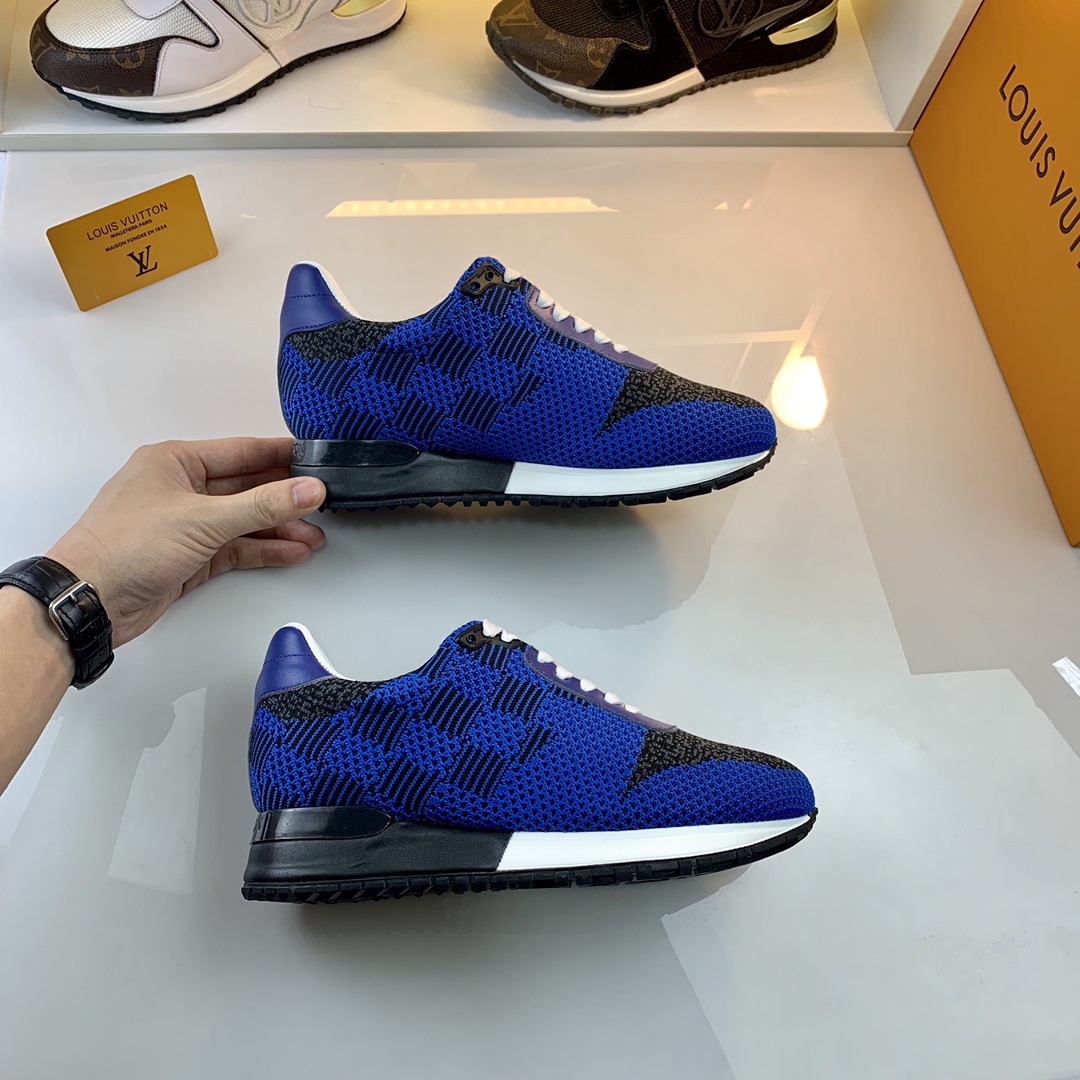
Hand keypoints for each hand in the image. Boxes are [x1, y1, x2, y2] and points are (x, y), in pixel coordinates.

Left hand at [46, 438, 325, 646]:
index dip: (281, 455)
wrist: (88, 601)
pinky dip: (263, 550)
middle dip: (285, 498)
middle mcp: (180, 489)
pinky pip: (235, 547)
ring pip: (243, 521)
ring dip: (278, 528)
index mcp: (175, 462)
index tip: (315, 460)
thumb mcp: (203, 519)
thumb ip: (262, 505)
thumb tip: (307, 489)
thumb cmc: (123, 547)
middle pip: (246, 487)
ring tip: (314, 535)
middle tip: (322, 502)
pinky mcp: (188, 557)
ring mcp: (184, 524)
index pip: (241, 452)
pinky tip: (290, 552)